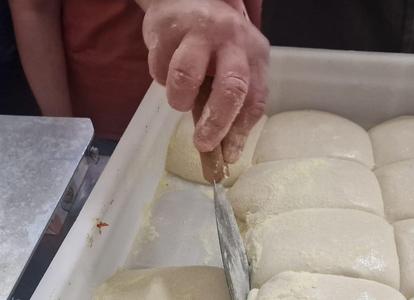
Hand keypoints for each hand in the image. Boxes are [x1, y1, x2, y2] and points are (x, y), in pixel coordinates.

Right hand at [142, 0, 268, 162]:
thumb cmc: (211, 44)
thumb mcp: (231, 67)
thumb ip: (230, 105)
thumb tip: (224, 153)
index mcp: (254, 53)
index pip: (254, 99)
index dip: (241, 132)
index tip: (227, 155)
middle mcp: (232, 39)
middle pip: (231, 88)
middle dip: (215, 123)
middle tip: (202, 143)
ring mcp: (199, 31)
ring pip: (185, 78)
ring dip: (178, 99)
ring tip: (179, 97)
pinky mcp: (167, 29)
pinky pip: (159, 69)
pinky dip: (160, 78)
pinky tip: (167, 67)